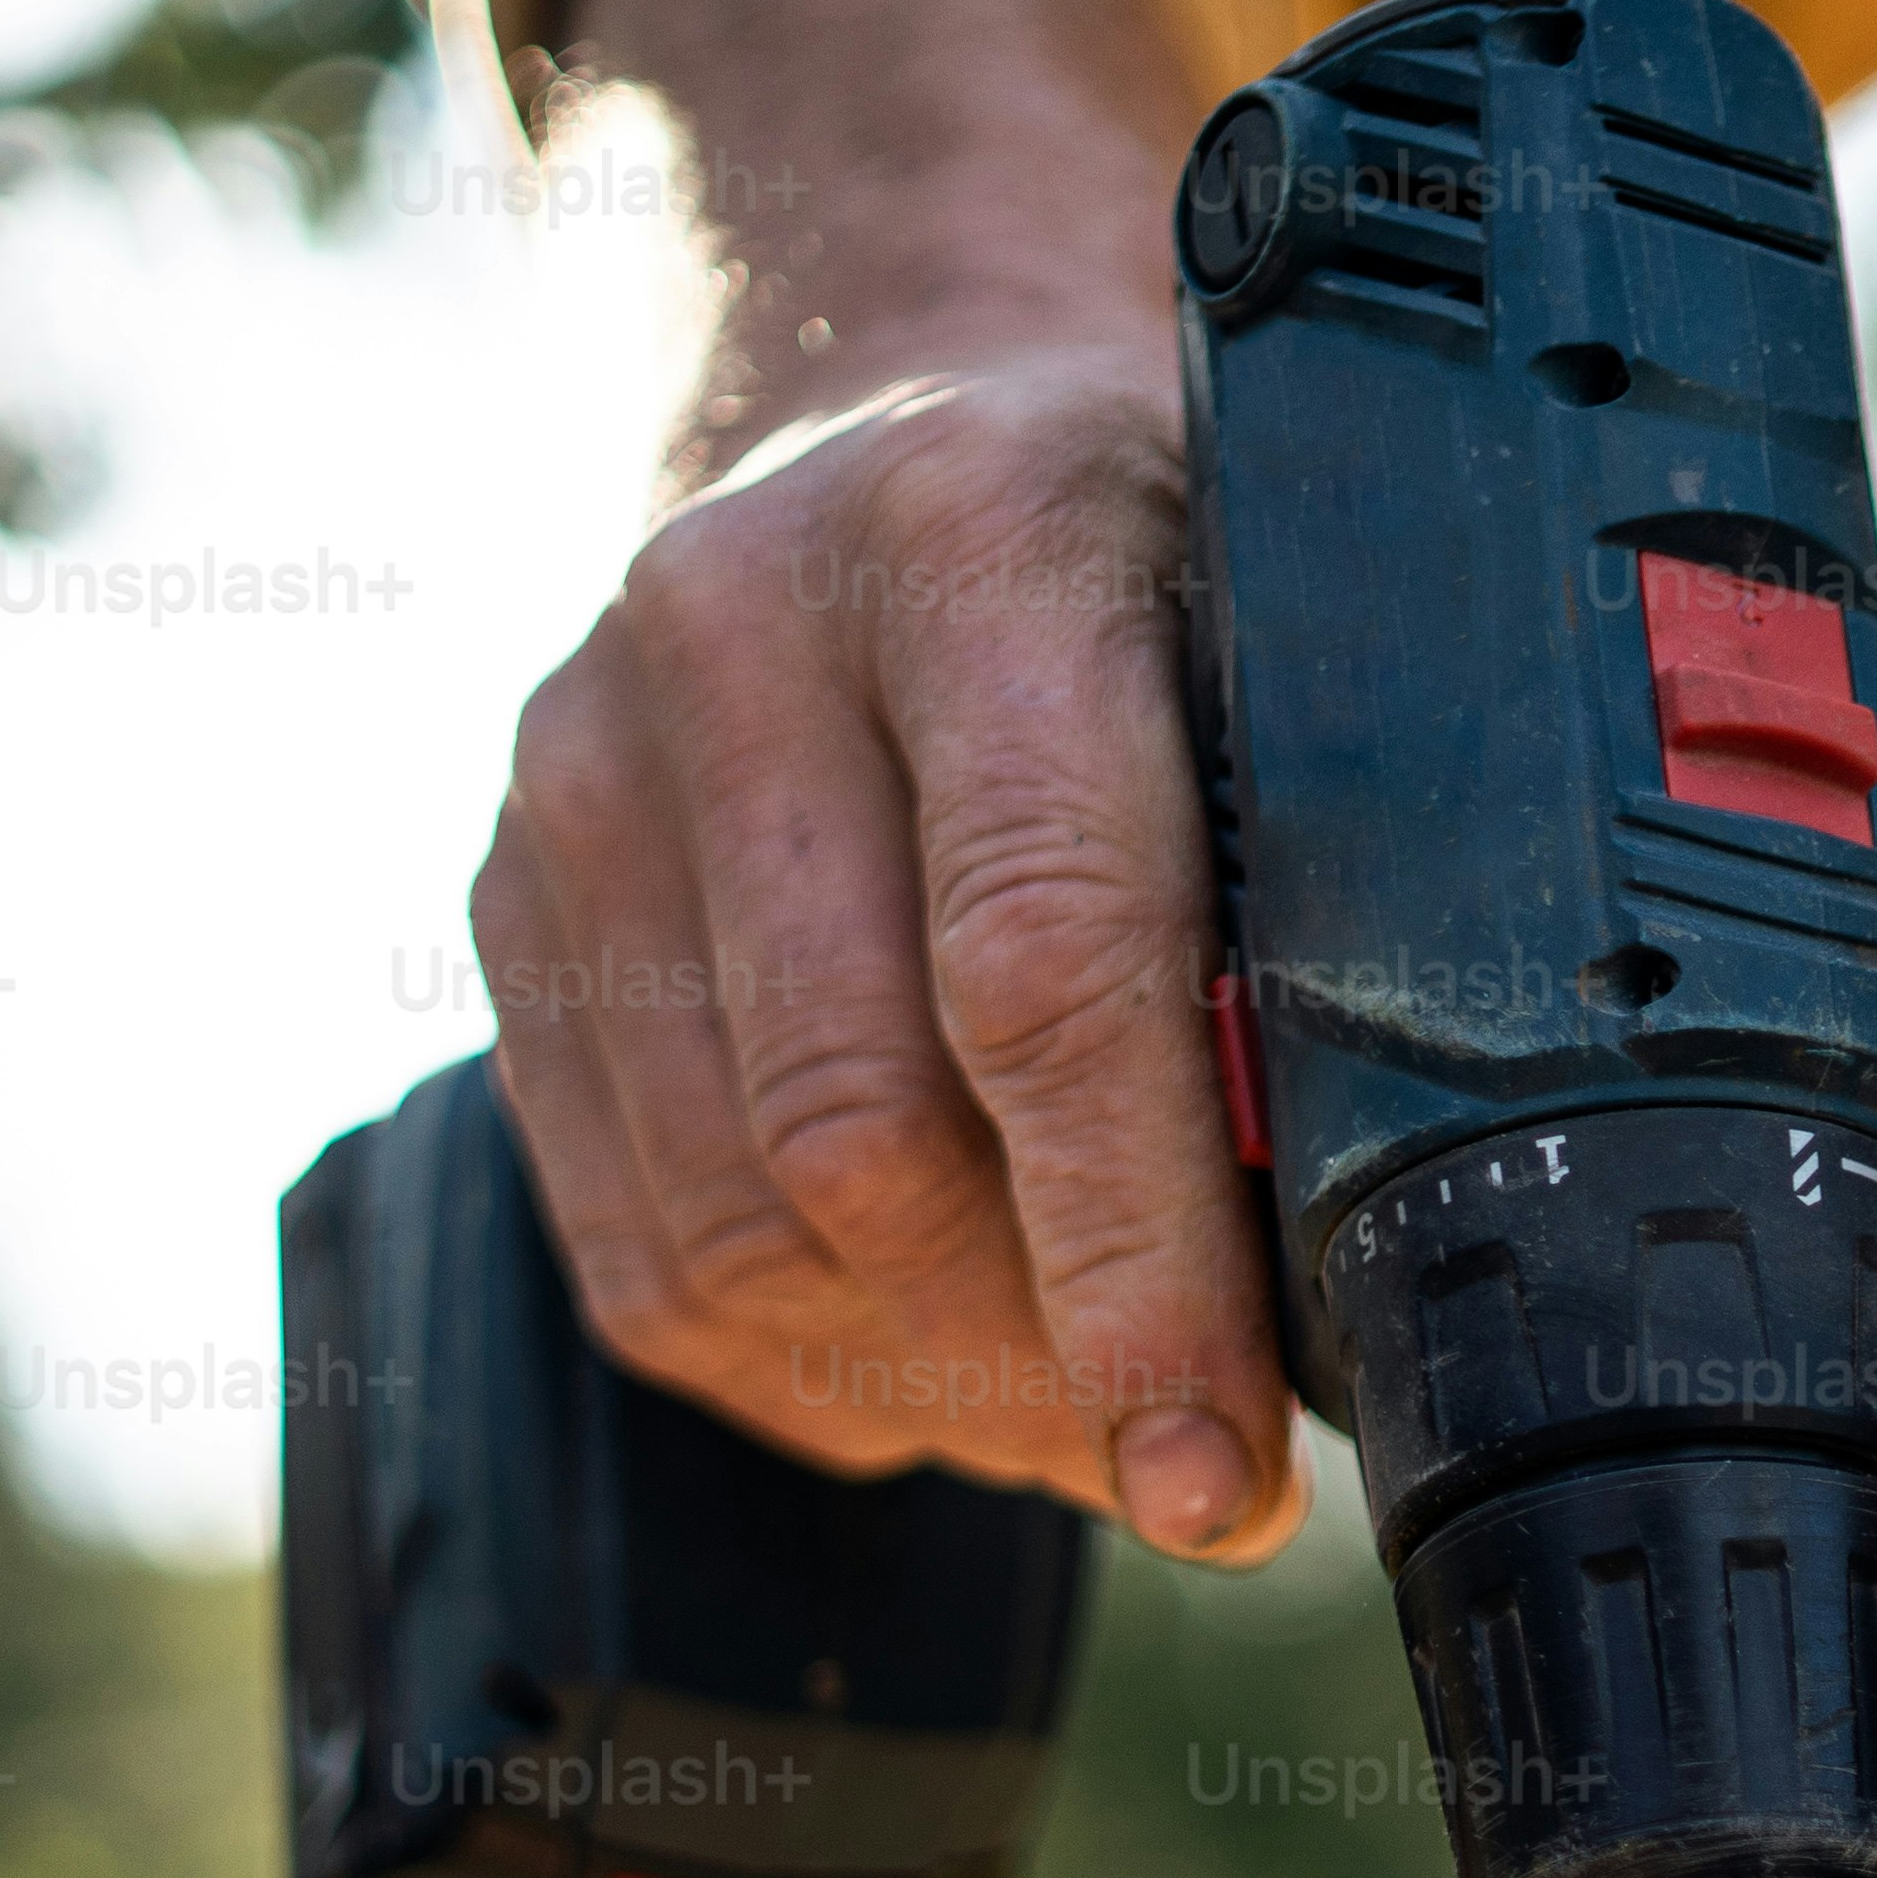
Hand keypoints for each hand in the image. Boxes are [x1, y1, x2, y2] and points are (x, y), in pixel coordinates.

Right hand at [470, 0, 1291, 1558]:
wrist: (882, 406)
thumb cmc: (1159, 567)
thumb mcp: (1299, 633)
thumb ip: (1346, 884)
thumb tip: (1372, 1255)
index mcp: (976, 537)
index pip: (1042, 966)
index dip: (1133, 1259)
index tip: (1214, 1471)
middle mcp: (732, 630)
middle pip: (860, 1137)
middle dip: (1042, 1364)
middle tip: (1193, 1464)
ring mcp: (580, 768)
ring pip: (738, 1231)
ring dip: (934, 1392)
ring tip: (1089, 1419)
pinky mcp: (505, 906)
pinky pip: (639, 1254)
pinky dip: (810, 1368)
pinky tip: (945, 1363)